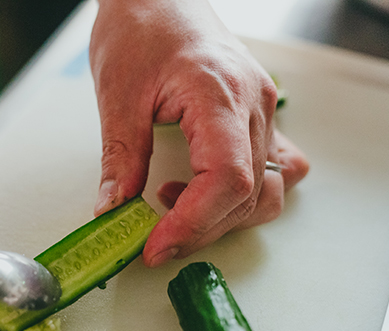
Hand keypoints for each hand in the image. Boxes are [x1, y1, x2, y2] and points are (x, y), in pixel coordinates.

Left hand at [90, 0, 308, 266]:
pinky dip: (245, 195)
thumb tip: (113, 210)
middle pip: (249, 194)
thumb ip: (120, 157)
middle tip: (154, 240)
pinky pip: (275, 168)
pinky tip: (204, 189)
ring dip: (225, 216)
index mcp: (218, 95)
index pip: (227, 180)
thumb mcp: (118, 94)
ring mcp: (263, 110)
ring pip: (269, 189)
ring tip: (174, 205)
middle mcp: (253, 105)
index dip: (193, 224)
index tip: (156, 246)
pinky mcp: (258, 116)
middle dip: (201, 229)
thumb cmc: (142, 26)